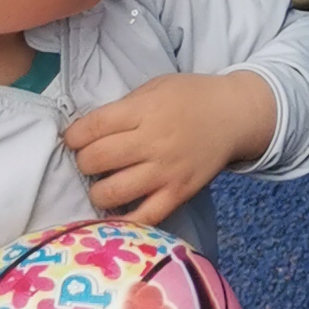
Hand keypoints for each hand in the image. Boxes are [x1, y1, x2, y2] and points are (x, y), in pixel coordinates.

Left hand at [63, 70, 276, 225]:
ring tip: (104, 183)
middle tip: (91, 161)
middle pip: (95, 160)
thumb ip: (123, 108)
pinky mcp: (179, 193)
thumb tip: (86, 133)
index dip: (73, 136)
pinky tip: (117, 211)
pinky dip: (124, 220)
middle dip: (84, 162)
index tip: (74, 139)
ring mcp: (166, 171)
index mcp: (145, 111)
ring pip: (111, 192)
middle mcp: (153, 142)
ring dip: (97, 191)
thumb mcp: (155, 88)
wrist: (235, 115)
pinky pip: (144, 217)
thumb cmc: (190, 98)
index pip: (92, 128)